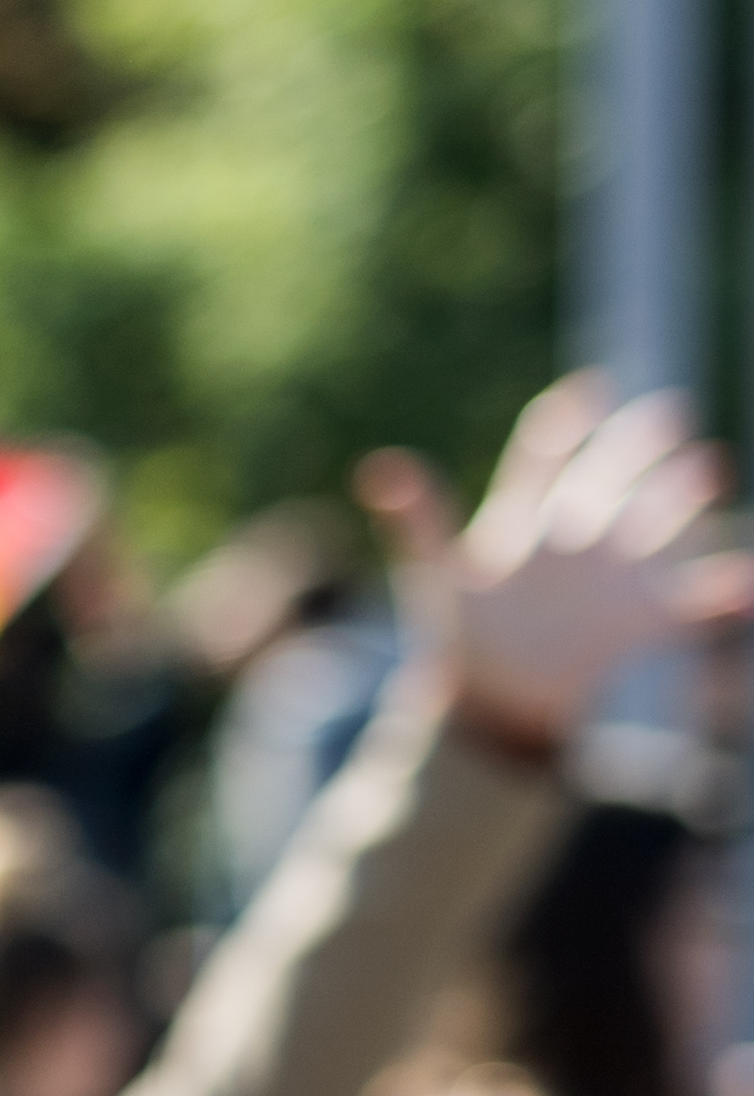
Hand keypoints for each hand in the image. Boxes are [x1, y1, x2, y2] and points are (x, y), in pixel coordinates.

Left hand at [364, 374, 753, 753]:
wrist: (492, 704)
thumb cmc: (459, 639)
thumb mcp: (433, 577)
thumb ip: (416, 521)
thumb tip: (378, 467)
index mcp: (520, 525)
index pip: (541, 462)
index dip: (563, 426)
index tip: (590, 391)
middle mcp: (574, 541)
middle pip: (609, 479)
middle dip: (637, 446)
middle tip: (671, 412)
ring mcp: (613, 578)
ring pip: (656, 523)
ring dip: (681, 496)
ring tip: (709, 465)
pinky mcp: (642, 620)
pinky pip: (694, 602)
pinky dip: (724, 595)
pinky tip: (745, 585)